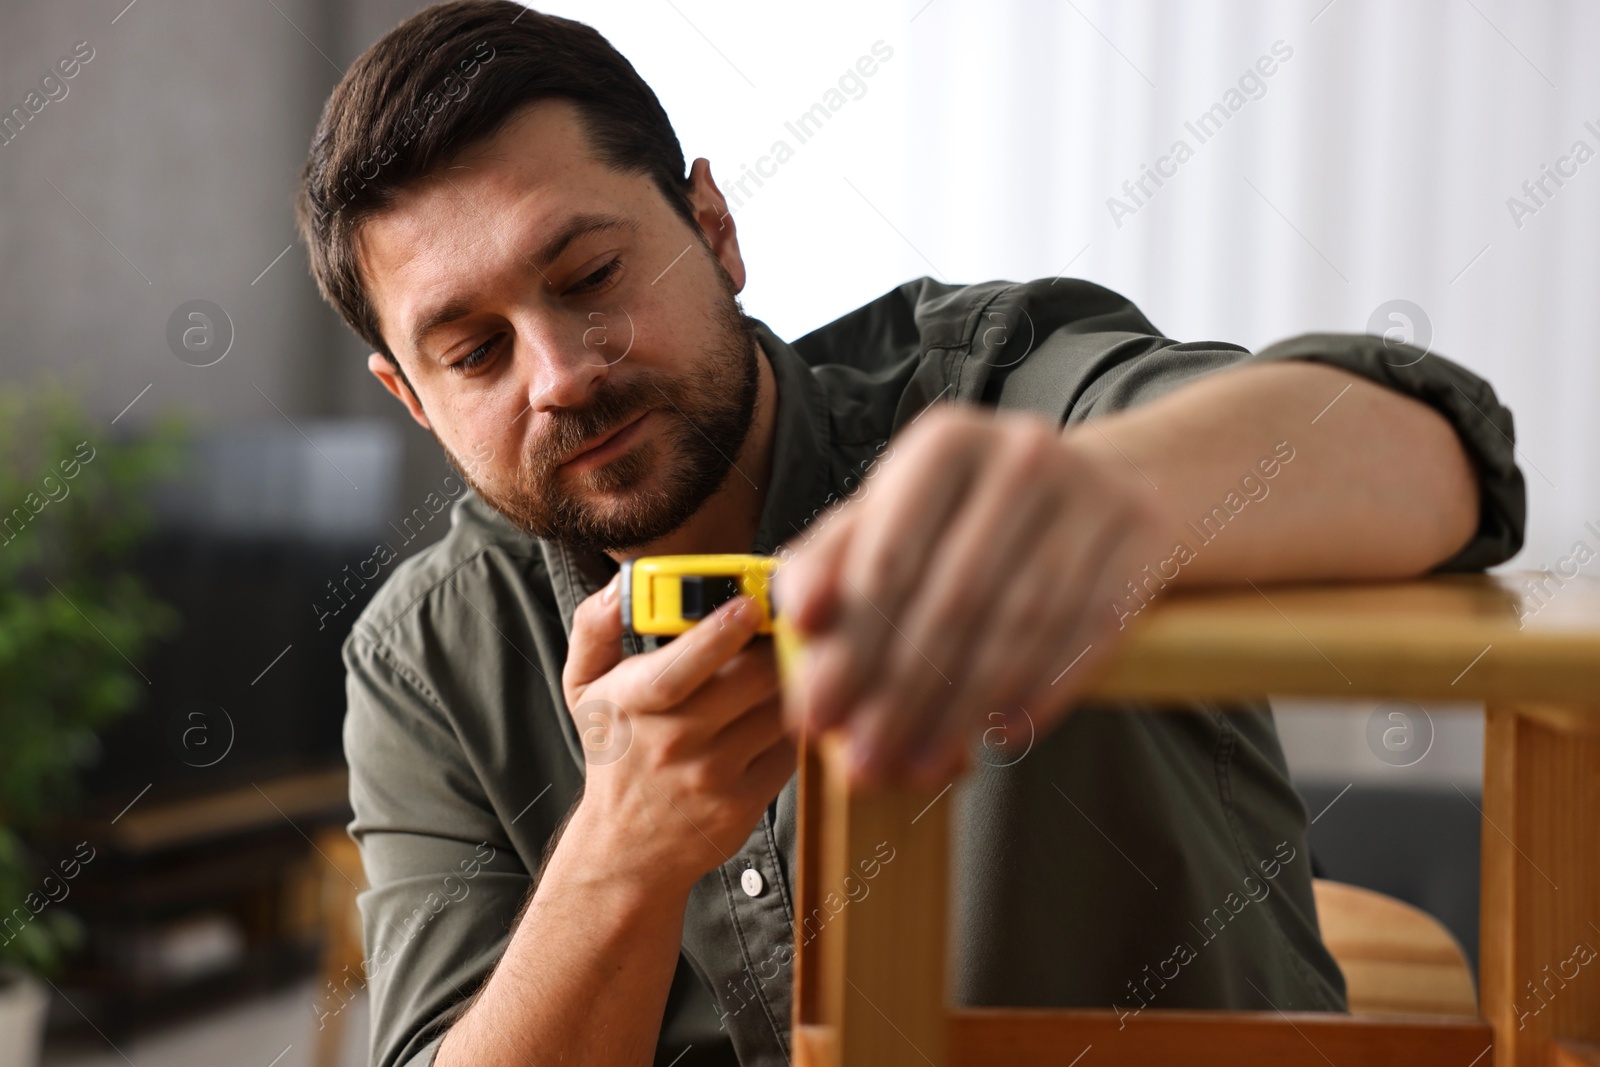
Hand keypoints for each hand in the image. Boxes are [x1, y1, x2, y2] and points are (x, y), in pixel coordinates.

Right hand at [561, 578, 795, 890]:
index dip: (720, 632)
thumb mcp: (584, 689)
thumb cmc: (615, 754)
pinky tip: (785, 708)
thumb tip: (622, 586)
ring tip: (790, 662)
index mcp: (632, 703)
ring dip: (792, 679)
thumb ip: (595, 628)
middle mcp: (673, 742)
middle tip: (788, 622)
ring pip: (778, 709)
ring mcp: (712, 776)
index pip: (681, 667)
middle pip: (750, 679)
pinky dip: (795, 721)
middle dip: (777, 643)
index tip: (749, 604)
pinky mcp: (745, 802)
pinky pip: (789, 748)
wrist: (626, 847)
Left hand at [775, 406, 1171, 788]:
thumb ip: (831, 559)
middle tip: (865, 762)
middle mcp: (1020, 456)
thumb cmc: (974, 511)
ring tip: (920, 765)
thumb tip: (797, 616)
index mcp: (945, 442)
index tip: (815, 715)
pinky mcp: (1142, 540)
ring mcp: (1091, 496)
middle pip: (952, 599)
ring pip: (1018, 626)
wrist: (1110, 482)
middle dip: (900, 694)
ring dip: (962, 710)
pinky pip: (1084, 634)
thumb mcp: (895, 514)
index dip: (848, 645)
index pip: (887, 557)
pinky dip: (1038, 693)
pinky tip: (999, 736)